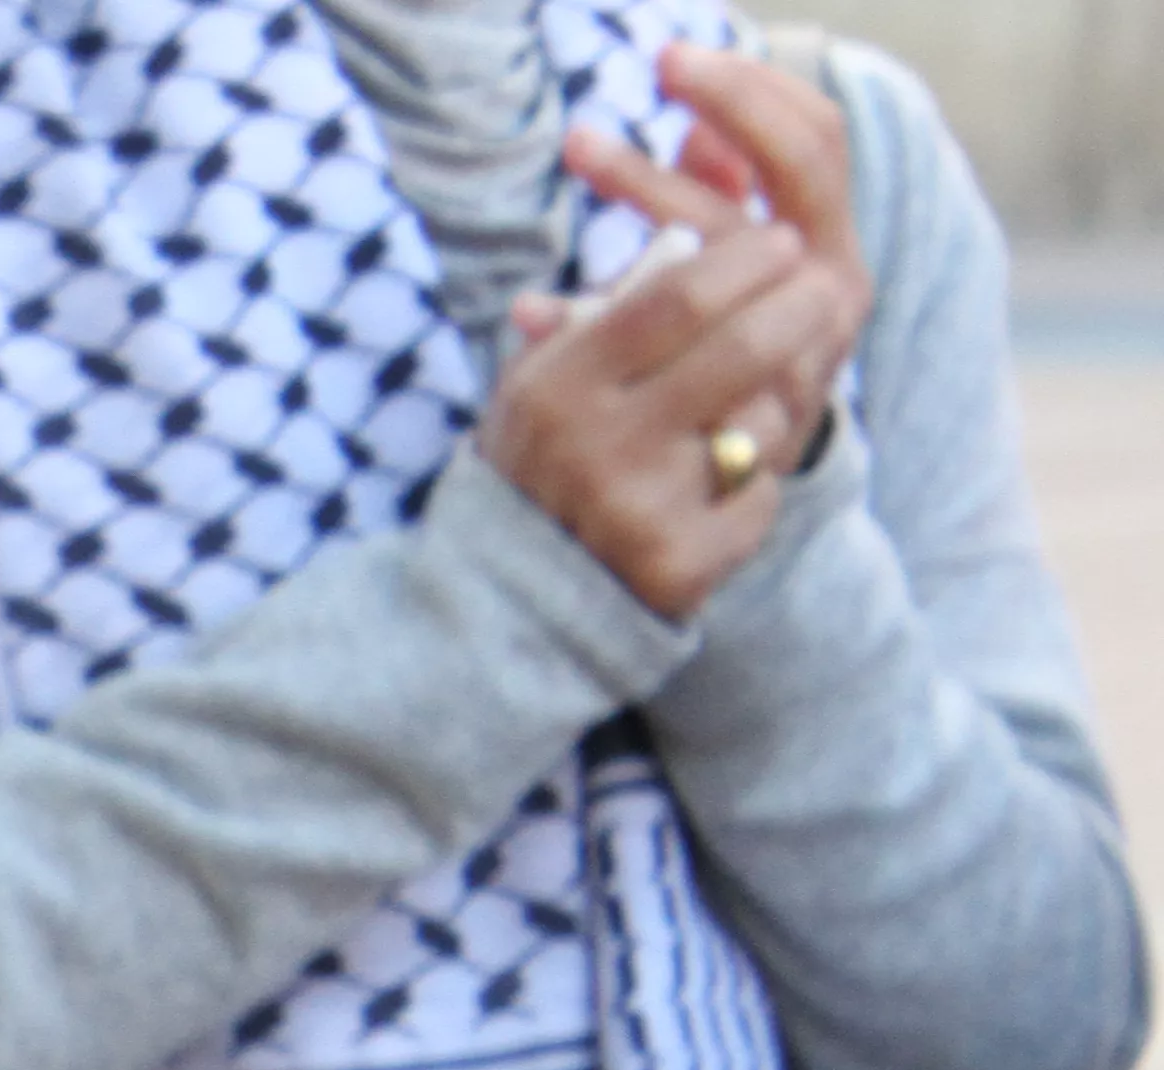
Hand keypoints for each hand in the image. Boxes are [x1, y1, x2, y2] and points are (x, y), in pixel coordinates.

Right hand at [478, 49, 864, 622]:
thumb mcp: (548, 373)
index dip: (742, 257)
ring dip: (778, 399)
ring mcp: (639, 512)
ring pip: (758, 422)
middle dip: (794, 305)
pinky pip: (757, 497)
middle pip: (737, 347)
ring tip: (775, 384)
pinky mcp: (680, 569)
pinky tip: (726, 487)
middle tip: (819, 286)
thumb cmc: (542, 460)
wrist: (504, 600)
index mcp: (558, 388)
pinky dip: (752, 485)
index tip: (779, 239)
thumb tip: (695, 214)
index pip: (675, 297)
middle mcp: (595, 447)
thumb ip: (617, 302)